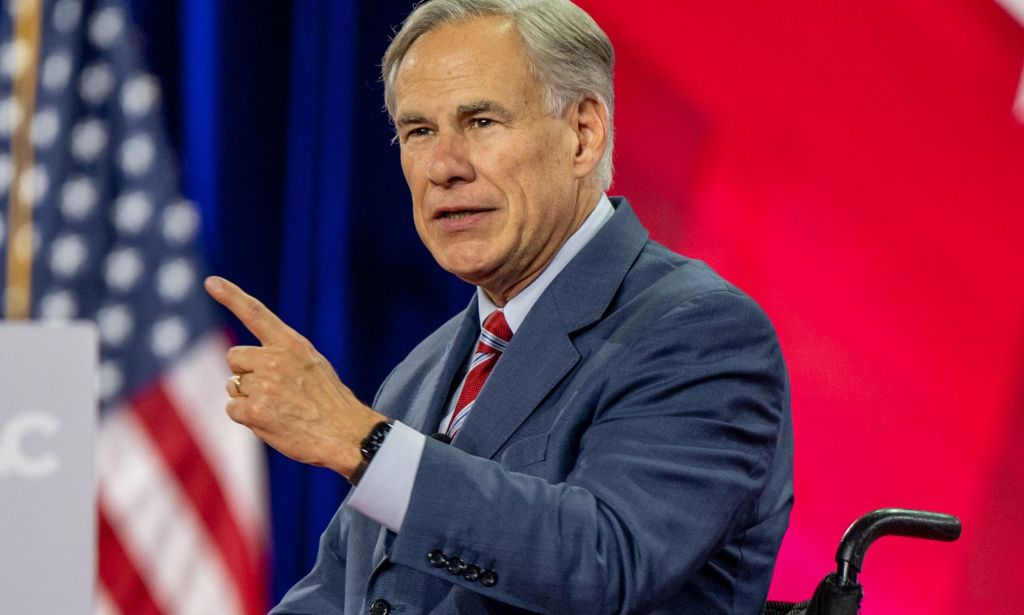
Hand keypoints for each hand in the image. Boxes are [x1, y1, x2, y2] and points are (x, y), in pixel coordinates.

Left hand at [205, 276, 385, 477]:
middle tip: (273, 390)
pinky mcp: (255, 411)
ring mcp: (264, 385)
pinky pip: (233, 408)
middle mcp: (275, 359)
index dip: (232, 296)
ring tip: (278, 408)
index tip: (211, 282)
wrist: (345, 435)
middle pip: (235, 357)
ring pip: (233, 385)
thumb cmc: (330, 403)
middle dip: (246, 372)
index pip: (257, 314)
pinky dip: (246, 417)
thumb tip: (246, 363)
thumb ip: (283, 357)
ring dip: (248, 397)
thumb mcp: (313, 366)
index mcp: (292, 344)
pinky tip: (270, 421)